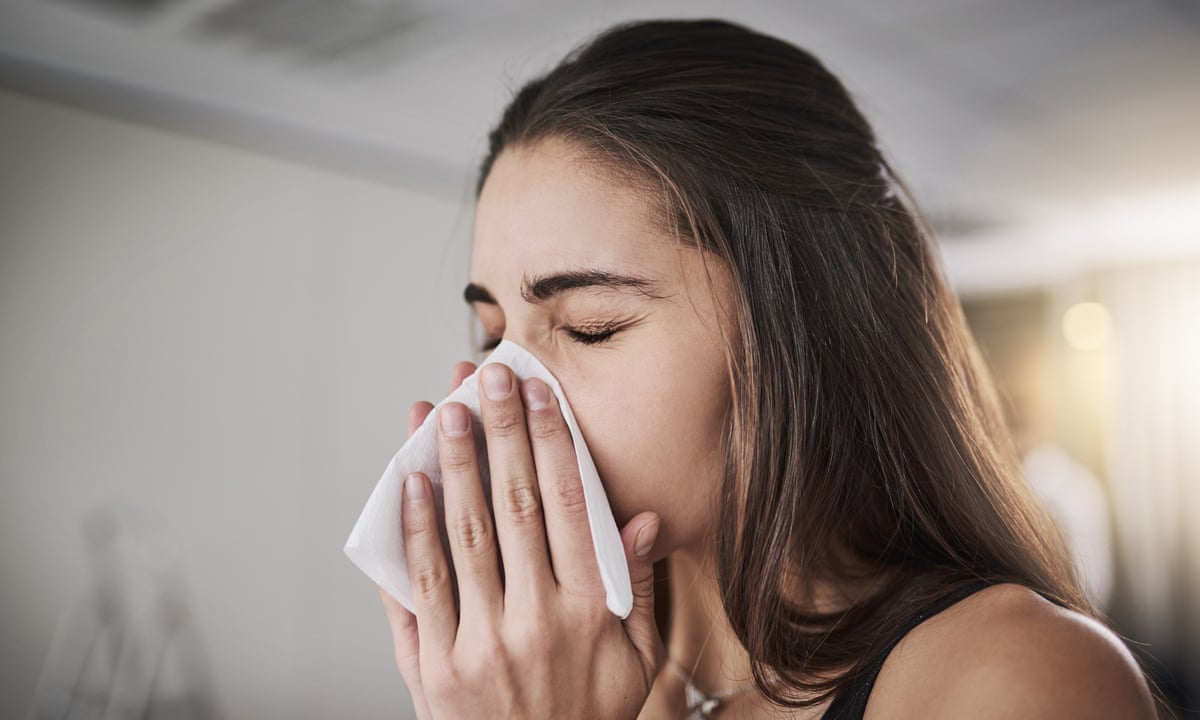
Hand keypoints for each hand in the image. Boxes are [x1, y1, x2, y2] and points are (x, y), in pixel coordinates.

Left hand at [378, 361, 663, 718]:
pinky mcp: (434, 667)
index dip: (551, 441)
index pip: (569, 505)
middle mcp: (536, 619)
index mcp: (590, 611)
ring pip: (463, 534)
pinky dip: (414, 531)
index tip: (538, 393)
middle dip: (499, 431)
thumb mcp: (639, 660)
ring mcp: (480, 643)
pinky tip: (410, 484)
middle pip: (513, 504)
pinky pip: (421, 588)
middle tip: (486, 375)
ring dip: (453, 465)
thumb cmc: (589, 715)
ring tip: (443, 410)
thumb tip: (642, 517)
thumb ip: (638, 587)